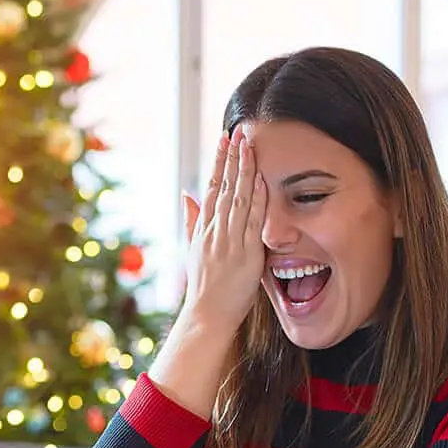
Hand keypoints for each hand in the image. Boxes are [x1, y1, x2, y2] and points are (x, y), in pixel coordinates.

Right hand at [179, 129, 266, 334]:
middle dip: (231, 159)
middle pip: (224, 188)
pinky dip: (256, 201)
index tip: (223, 141)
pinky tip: (261, 181)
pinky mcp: (245, 254)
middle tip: (237, 132)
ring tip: (248, 147)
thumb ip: (192, 220)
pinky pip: (252, 222)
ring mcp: (229, 242)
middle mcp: (214, 232)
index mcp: (203, 229)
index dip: (219, 163)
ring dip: (244, 171)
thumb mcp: (193, 249)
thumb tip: (186, 193)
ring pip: (237, 199)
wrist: (207, 315)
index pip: (212, 188)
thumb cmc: (203, 286)